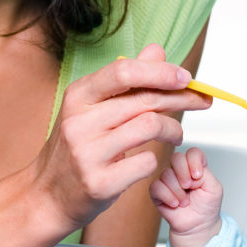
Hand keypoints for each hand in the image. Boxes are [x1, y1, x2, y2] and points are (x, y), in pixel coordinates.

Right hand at [31, 44, 210, 231]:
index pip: (123, 70)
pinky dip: (156, 159)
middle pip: (143, 99)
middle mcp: (79, 121)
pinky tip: (151, 159)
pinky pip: (145, 162)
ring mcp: (87, 153)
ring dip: (173, 129)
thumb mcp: (91, 108)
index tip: (185, 76)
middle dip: (180, 98)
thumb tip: (157, 51)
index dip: (160, 71)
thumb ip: (126, 80)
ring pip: (150, 127)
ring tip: (176, 134)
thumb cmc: (74, 149)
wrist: (46, 195)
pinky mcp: (99, 182)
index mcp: (78, 96)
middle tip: (200, 100)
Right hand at [150, 147, 223, 246]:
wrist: (198, 226)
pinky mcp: (157, 192)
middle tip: (189, 187)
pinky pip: (156, 187)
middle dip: (183, 174)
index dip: (194, 161)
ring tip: (184, 201)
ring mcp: (167, 180)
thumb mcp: (214, 188)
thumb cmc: (207, 207)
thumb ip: (205, 172)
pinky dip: (168, 197)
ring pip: (166, 174)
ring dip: (178, 191)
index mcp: (195, 166)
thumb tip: (190, 167)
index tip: (198, 176)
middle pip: (176, 158)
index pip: (192, 152)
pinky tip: (175, 203)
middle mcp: (180, 170)